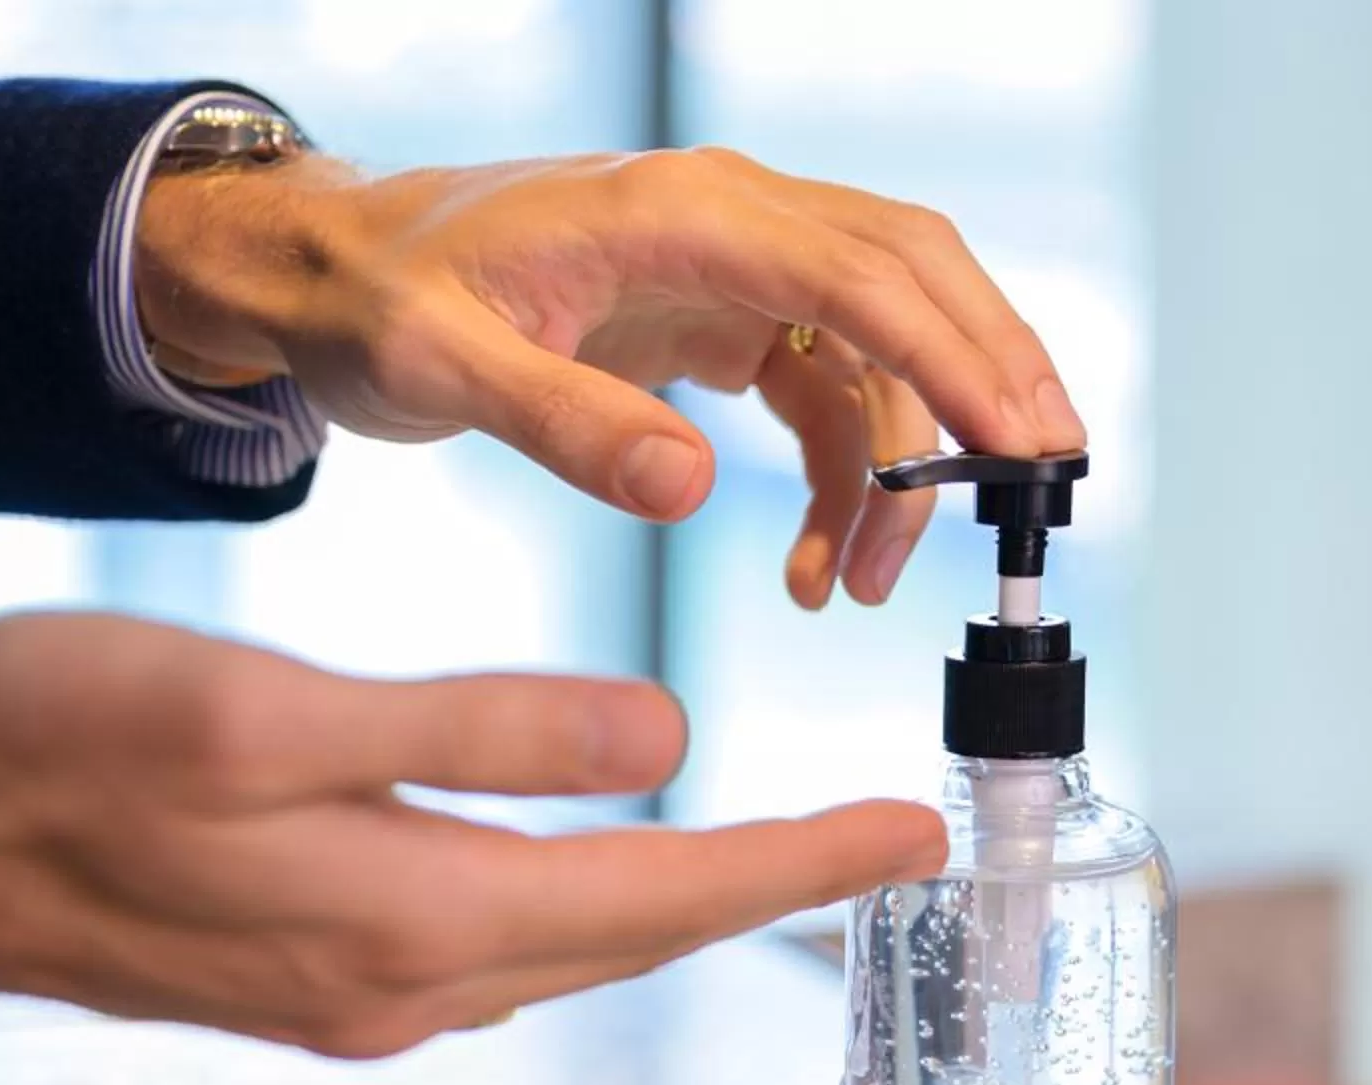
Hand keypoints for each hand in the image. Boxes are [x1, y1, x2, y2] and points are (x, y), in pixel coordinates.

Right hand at [0, 612, 943, 1055]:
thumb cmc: (49, 748)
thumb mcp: (268, 714)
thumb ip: (477, 732)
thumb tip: (664, 745)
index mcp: (417, 921)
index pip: (669, 899)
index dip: (803, 865)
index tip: (914, 838)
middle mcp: (406, 989)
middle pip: (640, 939)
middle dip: (772, 890)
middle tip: (886, 847)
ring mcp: (354, 1002)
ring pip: (572, 952)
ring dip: (685, 909)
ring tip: (785, 861)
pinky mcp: (305, 984)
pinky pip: (496, 954)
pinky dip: (584, 915)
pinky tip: (604, 882)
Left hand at [133, 147, 1086, 609]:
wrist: (330, 276)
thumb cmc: (375, 301)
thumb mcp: (439, 368)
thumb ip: (567, 424)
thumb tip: (693, 489)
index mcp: (677, 210)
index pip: (858, 271)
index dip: (951, 356)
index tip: (1015, 442)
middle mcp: (731, 221)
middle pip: (918, 279)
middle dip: (991, 380)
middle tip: (1042, 482)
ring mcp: (742, 268)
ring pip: (887, 350)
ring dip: (904, 471)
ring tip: (864, 587)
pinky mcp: (735, 319)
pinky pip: (837, 395)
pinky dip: (852, 483)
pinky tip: (821, 565)